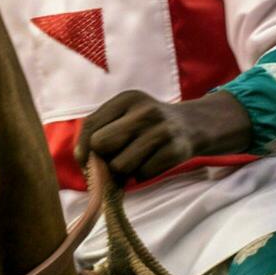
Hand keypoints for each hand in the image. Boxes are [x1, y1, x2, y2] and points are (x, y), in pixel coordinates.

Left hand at [76, 90, 250, 183]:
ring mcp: (161, 130)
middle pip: (101, 144)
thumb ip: (103, 131)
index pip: (91, 124)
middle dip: (103, 158)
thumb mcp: (127, 115)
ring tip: (135, 161)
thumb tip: (86, 163)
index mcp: (127, 99)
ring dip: (123, 171)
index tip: (85, 161)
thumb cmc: (148, 125)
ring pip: (120, 165)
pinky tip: (151, 164)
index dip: (82, 147)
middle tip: (113, 162)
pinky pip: (142, 174)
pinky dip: (142, 175)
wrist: (193, 125)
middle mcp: (144, 111)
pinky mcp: (175, 150)